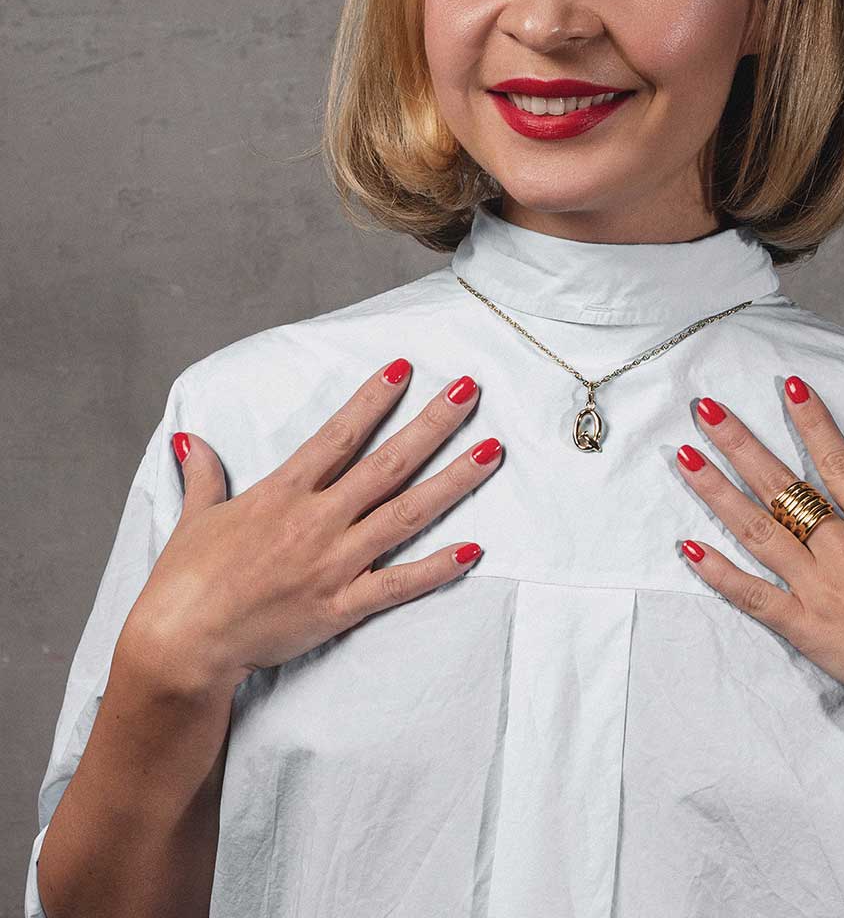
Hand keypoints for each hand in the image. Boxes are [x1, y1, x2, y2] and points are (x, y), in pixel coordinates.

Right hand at [120, 361, 501, 697]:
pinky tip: (473, 548)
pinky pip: (399, 584)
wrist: (179, 646)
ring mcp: (334, 564)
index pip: (340, 435)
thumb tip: (191, 439)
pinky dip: (437, 567)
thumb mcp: (196, 517)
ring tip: (492, 451)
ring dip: (454, 481)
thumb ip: (204, 475)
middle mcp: (316, 521)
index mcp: (283, 493)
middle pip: (388, 463)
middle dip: (432, 424)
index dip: (374, 398)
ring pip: (406, 513)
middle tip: (470, 391)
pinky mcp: (341, 606)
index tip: (406, 368)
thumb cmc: (184, 581)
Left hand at [673, 377, 843, 727]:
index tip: (788, 386)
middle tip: (704, 409)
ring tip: (684, 458)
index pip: (838, 461)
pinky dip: (719, 573)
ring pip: (757, 529)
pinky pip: (752, 595)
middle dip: (739, 442)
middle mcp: (843, 547)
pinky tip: (688, 548)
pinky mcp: (804, 626)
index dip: (812, 421)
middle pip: (780, 485)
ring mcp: (818, 585)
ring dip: (716, 492)